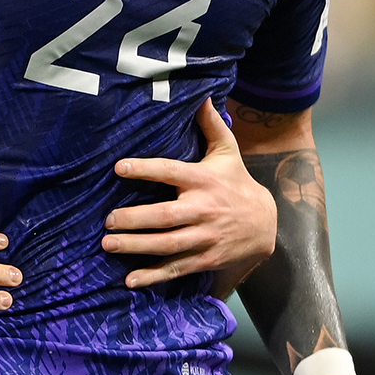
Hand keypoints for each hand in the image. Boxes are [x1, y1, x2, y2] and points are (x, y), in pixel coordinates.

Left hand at [103, 98, 276, 291]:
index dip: (145, 170)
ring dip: (136, 246)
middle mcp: (203, 209)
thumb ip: (211, 125)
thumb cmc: (236, 182)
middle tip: (108, 220)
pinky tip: (130, 280)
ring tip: (108, 245)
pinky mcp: (205, 258)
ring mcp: (205, 237)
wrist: (266, 223)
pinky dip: (153, 276)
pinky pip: (176, 268)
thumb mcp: (228, 151)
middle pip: (165, 216)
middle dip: (134, 219)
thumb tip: (201, 95)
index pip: (170, 172)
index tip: (119, 168)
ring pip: (167, 245)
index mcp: (203, 179)